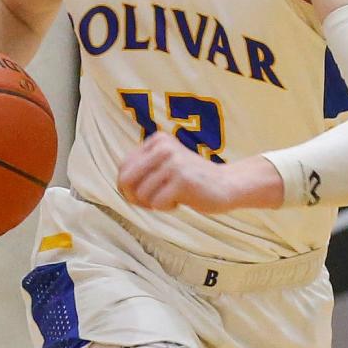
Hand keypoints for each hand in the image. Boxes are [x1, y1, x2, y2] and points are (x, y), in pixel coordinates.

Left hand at [117, 134, 236, 212]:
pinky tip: (180, 201)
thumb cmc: (190, 181)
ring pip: (141, 195)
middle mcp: (163, 147)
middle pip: (126, 180)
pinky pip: (157, 203)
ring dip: (154, 203)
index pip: (123, 167)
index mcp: (157, 140)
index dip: (128, 187)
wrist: (226, 185)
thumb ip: (143, 169)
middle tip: (152, 202)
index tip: (145, 194)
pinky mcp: (182, 180)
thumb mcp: (164, 166)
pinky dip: (166, 207)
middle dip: (134, 197)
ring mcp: (173, 163)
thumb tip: (120, 184)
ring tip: (172, 197)